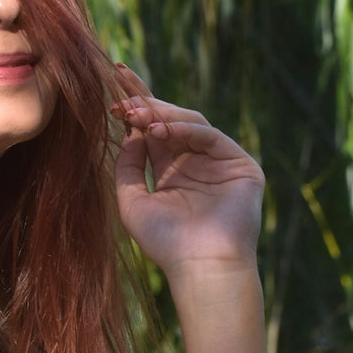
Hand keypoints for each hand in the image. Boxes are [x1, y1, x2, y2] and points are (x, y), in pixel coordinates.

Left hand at [110, 66, 264, 279]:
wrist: (200, 267)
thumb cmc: (165, 242)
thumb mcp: (132, 202)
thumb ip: (128, 166)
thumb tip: (128, 132)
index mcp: (170, 170)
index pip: (151, 131)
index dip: (134, 108)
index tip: (112, 87)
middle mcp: (195, 162)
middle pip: (170, 120)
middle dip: (145, 101)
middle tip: (121, 86)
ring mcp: (219, 162)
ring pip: (190, 124)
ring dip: (160, 115)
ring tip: (135, 113)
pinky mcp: (240, 165)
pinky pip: (210, 137)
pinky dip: (185, 130)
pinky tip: (158, 130)